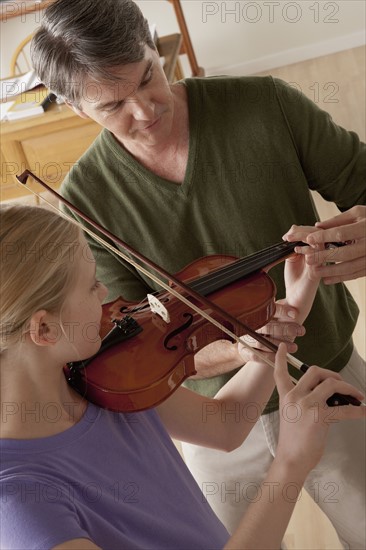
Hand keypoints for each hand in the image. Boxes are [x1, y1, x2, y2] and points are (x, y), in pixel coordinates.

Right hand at [238, 301, 304, 362]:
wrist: (250, 344)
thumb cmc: (269, 328)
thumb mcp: (275, 319)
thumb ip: (281, 315)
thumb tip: (295, 312)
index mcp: (256, 314)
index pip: (269, 310)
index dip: (282, 311)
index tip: (295, 315)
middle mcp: (248, 325)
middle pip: (267, 326)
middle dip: (285, 329)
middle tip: (301, 331)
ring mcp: (245, 339)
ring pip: (262, 342)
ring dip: (279, 346)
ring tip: (294, 347)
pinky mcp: (244, 351)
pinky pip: (256, 355)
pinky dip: (269, 356)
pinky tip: (279, 357)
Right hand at [274, 343, 365, 473]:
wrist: (291, 460)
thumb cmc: (293, 442)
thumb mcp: (291, 416)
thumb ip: (303, 401)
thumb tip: (327, 396)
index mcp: (286, 396)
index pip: (280, 372)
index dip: (281, 358)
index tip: (283, 347)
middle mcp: (295, 397)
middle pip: (315, 372)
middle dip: (333, 374)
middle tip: (342, 384)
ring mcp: (307, 405)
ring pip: (332, 384)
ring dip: (349, 389)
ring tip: (357, 397)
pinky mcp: (320, 417)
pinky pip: (345, 409)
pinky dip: (358, 410)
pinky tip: (364, 412)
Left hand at [283, 206, 365, 283]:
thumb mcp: (359, 213)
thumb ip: (339, 220)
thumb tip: (318, 226)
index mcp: (365, 228)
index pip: (340, 234)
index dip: (323, 237)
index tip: (309, 239)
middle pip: (343, 253)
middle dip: (323, 257)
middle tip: (308, 258)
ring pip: (349, 268)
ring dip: (330, 271)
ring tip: (314, 272)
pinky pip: (355, 274)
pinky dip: (340, 278)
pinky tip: (327, 279)